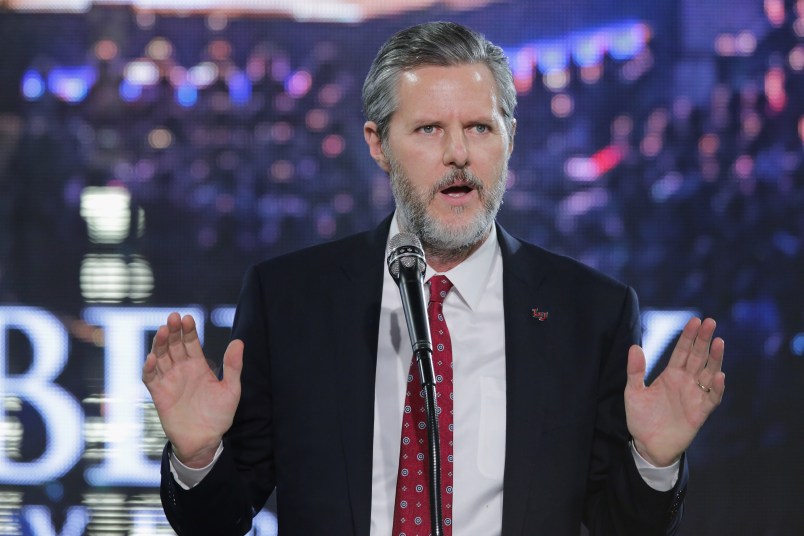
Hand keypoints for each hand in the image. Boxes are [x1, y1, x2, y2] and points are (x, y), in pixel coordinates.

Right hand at [142, 312, 242, 467]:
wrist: (205, 441)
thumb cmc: (219, 416)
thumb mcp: (231, 389)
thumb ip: (233, 366)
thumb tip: (239, 341)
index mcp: (199, 366)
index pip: (191, 343)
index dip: (189, 330)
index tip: (187, 318)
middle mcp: (182, 369)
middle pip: (174, 345)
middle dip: (173, 331)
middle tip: (173, 317)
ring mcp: (169, 380)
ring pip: (160, 357)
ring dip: (160, 344)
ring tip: (163, 331)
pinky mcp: (159, 394)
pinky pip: (150, 377)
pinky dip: (149, 367)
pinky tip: (152, 357)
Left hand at [625, 317, 724, 466]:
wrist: (648, 446)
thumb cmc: (641, 419)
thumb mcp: (633, 392)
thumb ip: (635, 371)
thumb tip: (634, 346)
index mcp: (670, 375)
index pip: (682, 351)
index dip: (688, 336)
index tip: (695, 320)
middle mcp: (686, 382)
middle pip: (698, 357)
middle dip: (704, 340)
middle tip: (710, 321)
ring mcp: (695, 396)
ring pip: (709, 373)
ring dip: (715, 359)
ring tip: (719, 342)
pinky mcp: (701, 412)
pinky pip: (712, 398)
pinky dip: (717, 388)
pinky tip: (719, 376)